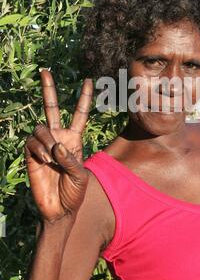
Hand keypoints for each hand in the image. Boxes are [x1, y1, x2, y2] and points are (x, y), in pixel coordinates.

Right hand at [24, 69, 92, 223]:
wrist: (59, 209)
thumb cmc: (74, 192)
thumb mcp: (80, 176)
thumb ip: (70, 160)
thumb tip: (56, 146)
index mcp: (74, 139)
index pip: (79, 114)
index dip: (84, 98)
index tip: (89, 81)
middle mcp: (58, 137)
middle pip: (52, 107)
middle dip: (48, 89)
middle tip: (45, 70)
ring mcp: (44, 144)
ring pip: (41, 127)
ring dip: (47, 141)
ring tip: (51, 158)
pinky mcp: (31, 153)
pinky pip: (32, 141)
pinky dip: (39, 149)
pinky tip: (44, 161)